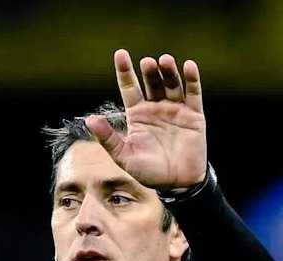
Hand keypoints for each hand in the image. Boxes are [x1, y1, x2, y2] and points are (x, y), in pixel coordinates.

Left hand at [85, 49, 207, 190]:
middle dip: (149, 71)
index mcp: (137, 115)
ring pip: (171, 84)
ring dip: (168, 71)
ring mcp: (175, 110)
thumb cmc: (149, 172)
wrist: (177, 185)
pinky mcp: (194, 115)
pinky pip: (193, 94)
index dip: (125, 71)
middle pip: (151, 82)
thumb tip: (89, 120)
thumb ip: (108, 139)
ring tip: (164, 61)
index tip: (121, 54)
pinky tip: (188, 66)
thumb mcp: (124, 157)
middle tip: (147, 63)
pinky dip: (192, 79)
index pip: (129, 87)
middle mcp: (155, 108)